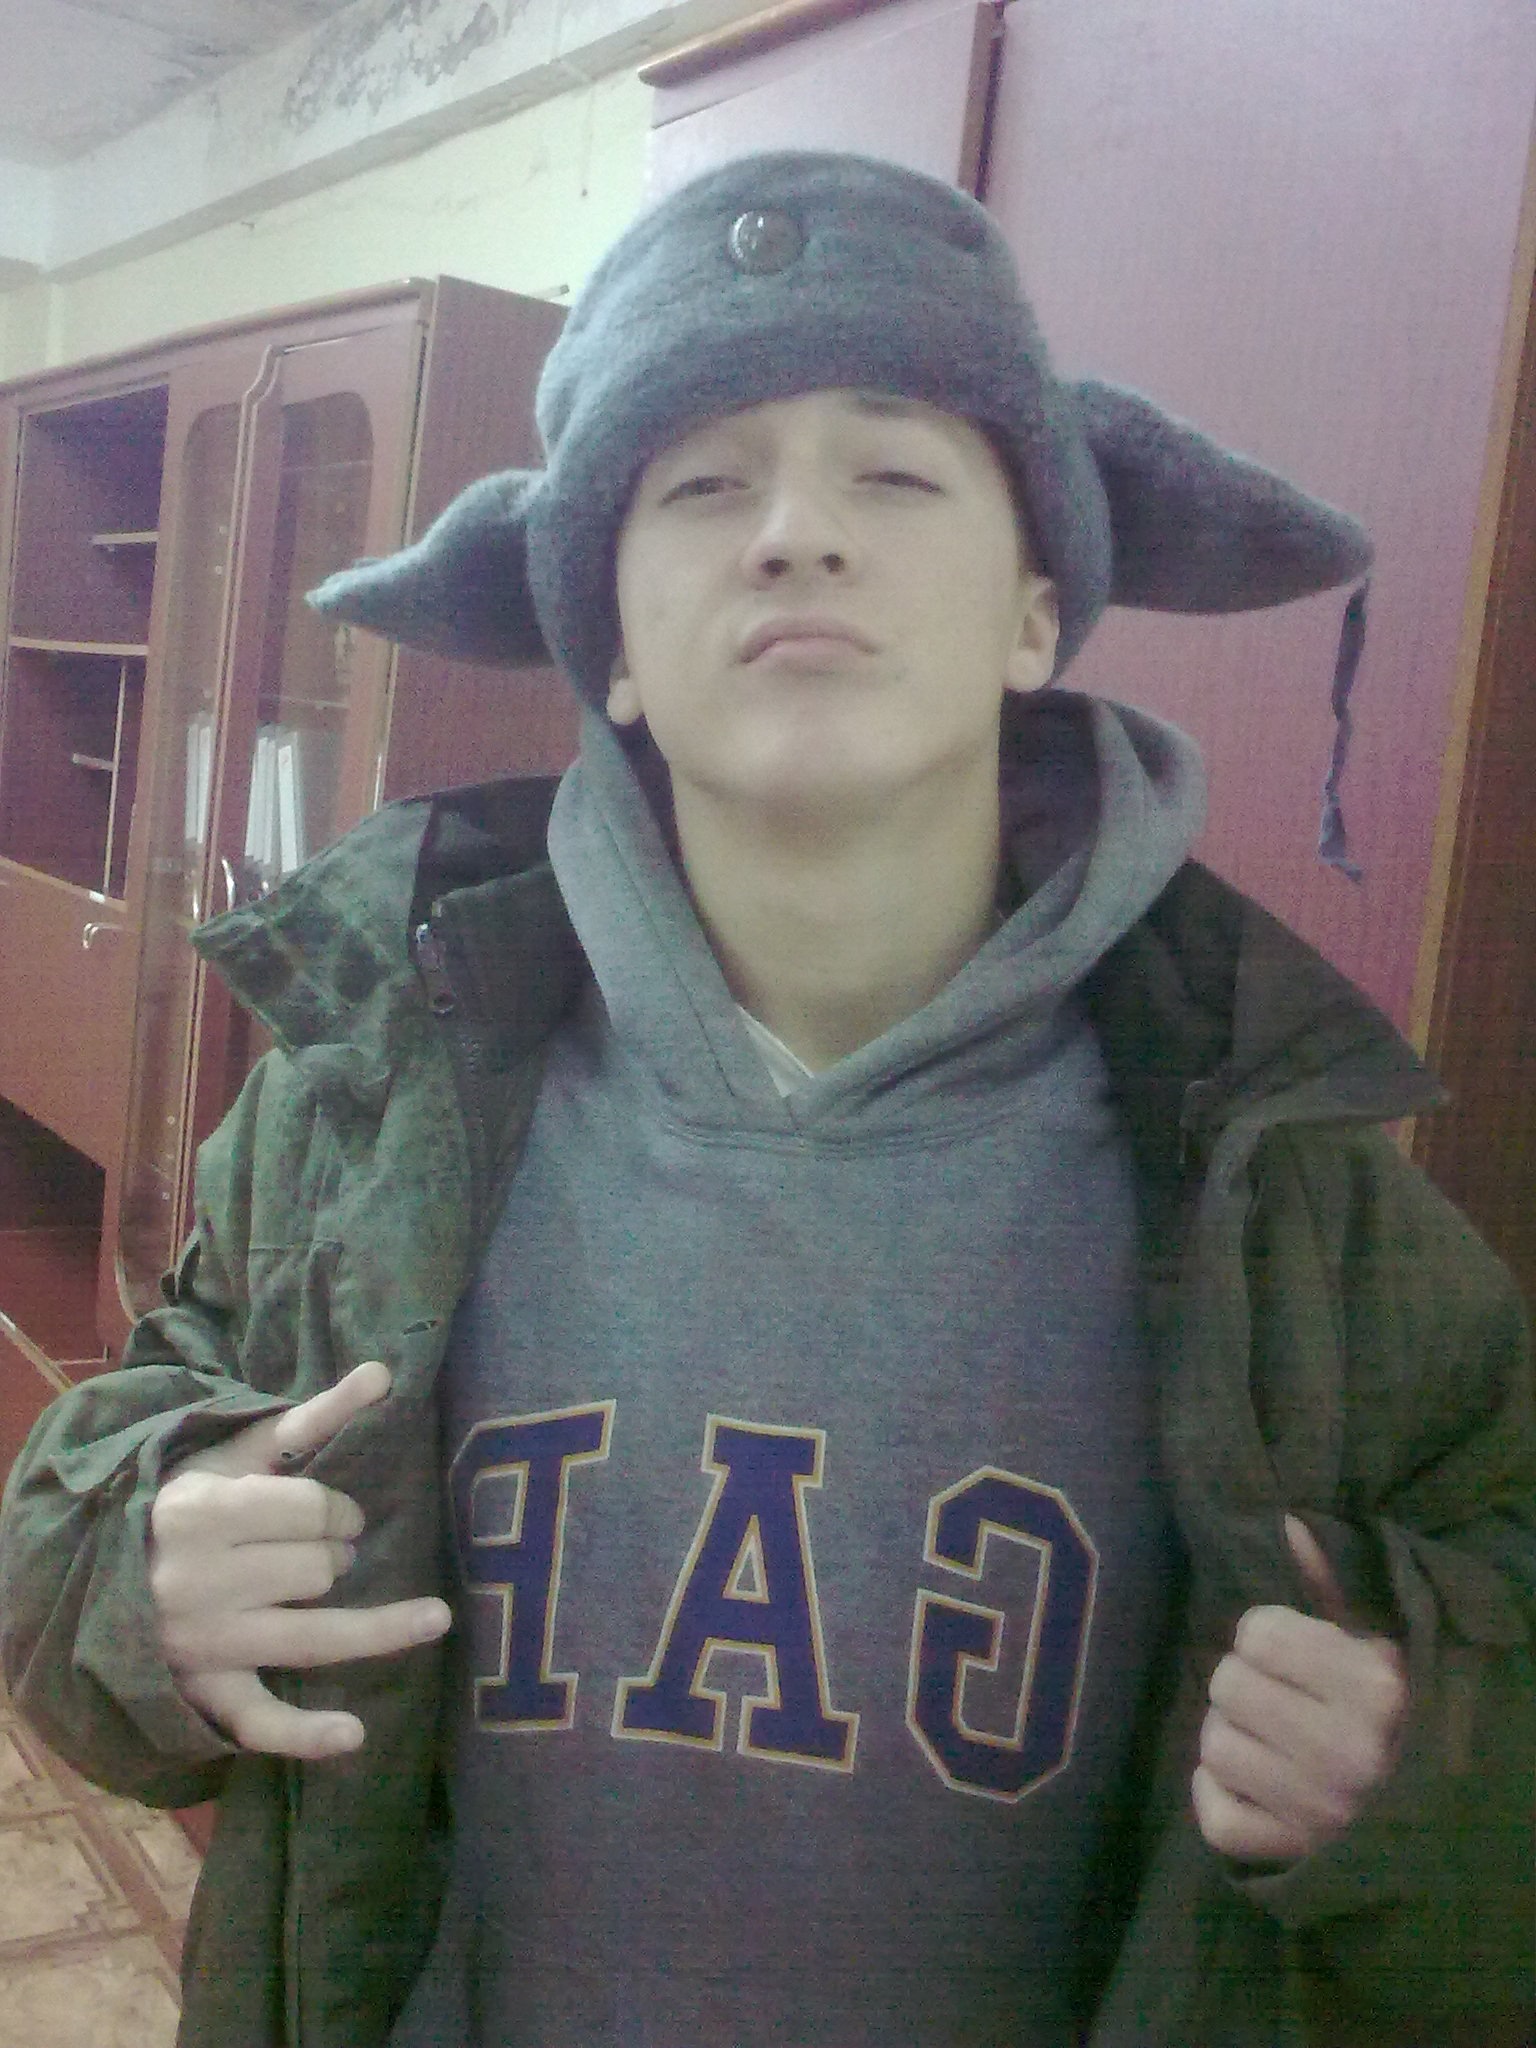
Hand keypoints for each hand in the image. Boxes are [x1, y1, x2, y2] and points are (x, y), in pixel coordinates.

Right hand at [149, 1360, 450, 1760]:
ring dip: (377, 1627)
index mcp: (203, 1512)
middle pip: (318, 1571)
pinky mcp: (203, 1690)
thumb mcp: (240, 1452)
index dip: (335, 1510)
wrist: (101, 1567)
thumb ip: (315, 1416)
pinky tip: (354, 1735)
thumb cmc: (189, 1500)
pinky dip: (305, 1732)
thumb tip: (384, 1372)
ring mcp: (201, 1641)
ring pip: (312, 1635)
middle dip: (335, 1557)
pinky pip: (258, 1718)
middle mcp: (198, 1580)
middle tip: (319, 1554)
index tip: (329, 1513)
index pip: (311, 1510)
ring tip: (433, 1617)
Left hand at [1192, 1514, 1407, 1864]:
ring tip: (1263, 1736)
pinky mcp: (1294, 1858)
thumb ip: (1331, 1584)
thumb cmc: (1396, 1712)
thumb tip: (1286, 1522)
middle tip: (1273, 1695)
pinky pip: (1216, 1816)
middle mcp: (1349, 1752)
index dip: (1264, 1635)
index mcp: (1375, 1688)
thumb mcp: (1377, 1642)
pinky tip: (1248, 1781)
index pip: (1258, 1634)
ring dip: (1228, 1736)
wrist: (1432, 1819)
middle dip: (1242, 1682)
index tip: (1289, 1650)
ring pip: (1215, 1748)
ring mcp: (1320, 1812)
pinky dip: (1217, 1794)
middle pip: (1227, 1686)